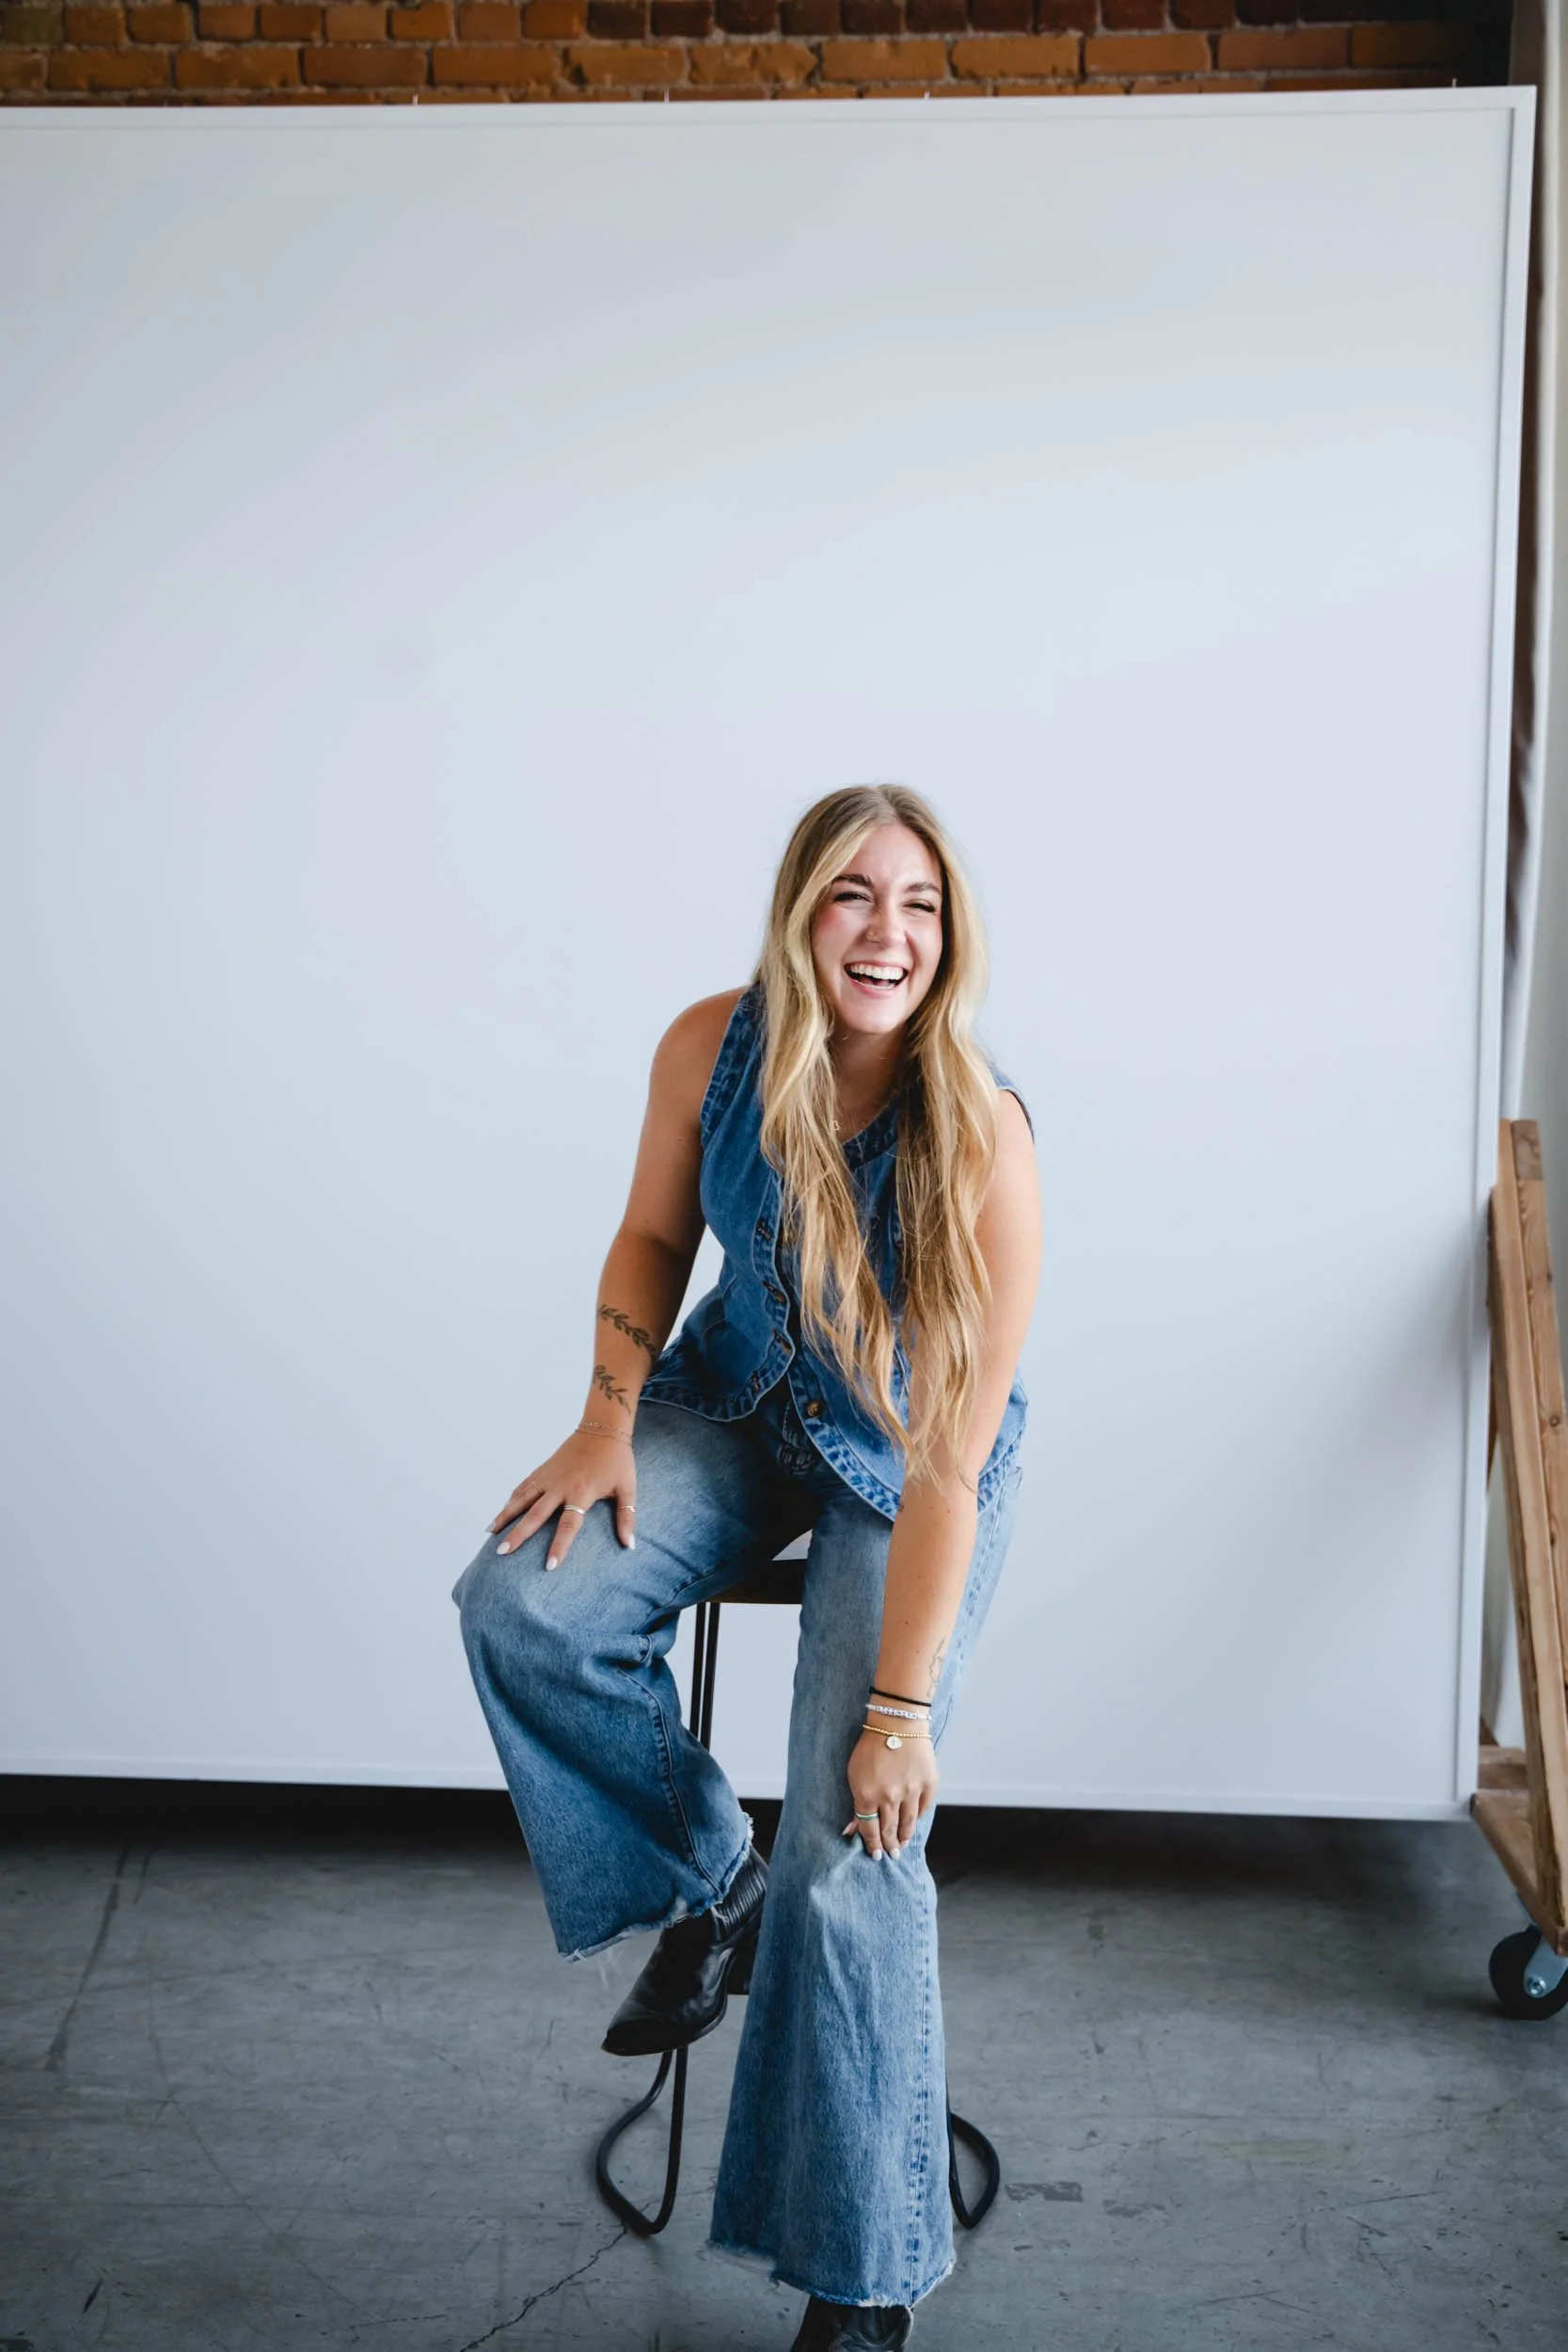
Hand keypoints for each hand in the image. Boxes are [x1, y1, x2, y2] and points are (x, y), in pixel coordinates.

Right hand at [487, 1430, 637, 1570]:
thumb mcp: (628, 1489)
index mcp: (582, 1493)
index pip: (568, 1525)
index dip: (559, 1546)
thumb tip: (629, 1546)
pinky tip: (500, 1513)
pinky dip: (511, 1500)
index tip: (549, 1566)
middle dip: (518, 1534)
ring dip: (505, 1516)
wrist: (603, 1428)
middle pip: (535, 1515)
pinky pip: (523, 1487)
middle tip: (503, 1552)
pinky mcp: (543, 1470)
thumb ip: (627, 1518)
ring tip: (489, 1533)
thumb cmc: (617, 1460)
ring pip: (522, 1499)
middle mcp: (560, 1486)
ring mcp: (549, 1477)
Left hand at [841, 1729, 937, 1860]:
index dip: (872, 1845)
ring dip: (904, 1838)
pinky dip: (917, 1818)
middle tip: (891, 1855)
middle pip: (889, 1830)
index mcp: (867, 1795)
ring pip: (908, 1824)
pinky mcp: (928, 1783)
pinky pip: (923, 1808)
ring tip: (902, 1845)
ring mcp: (911, 1791)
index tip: (876, 1855)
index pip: (870, 1829)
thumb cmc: (871, 1746)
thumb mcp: (854, 1774)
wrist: (897, 1722)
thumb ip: (857, 1803)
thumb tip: (853, 1829)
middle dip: (889, 1845)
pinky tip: (913, 1823)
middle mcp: (890, 1797)